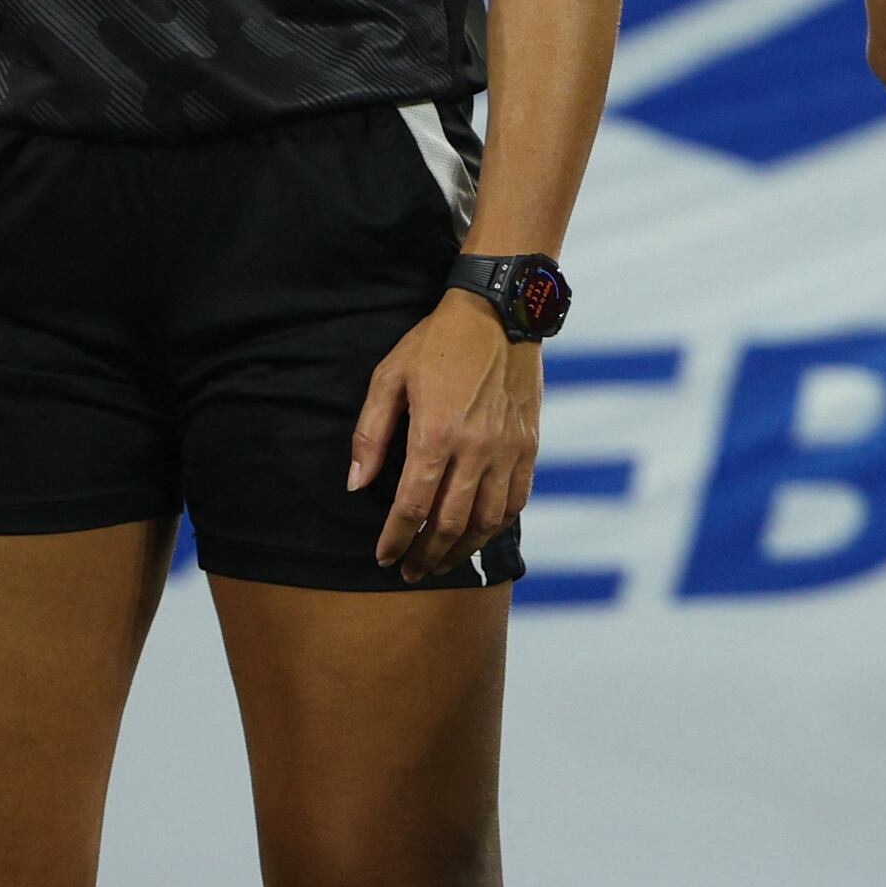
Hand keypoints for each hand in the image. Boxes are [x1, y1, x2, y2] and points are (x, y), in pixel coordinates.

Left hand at [353, 291, 538, 584]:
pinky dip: (497, 525)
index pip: (412, 506)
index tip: (383, 558)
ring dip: (462, 550)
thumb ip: (370, 434)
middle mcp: (476, 449)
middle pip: (450, 524)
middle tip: (409, 572)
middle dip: (426, 556)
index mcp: (436, 434)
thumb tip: (356, 483)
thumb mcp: (389, 378)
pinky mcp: (528, 446)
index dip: (395, 539)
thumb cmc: (436, 343)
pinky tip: (479, 533)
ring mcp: (507, 450)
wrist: (501, 314)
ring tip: (442, 561)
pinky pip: (516, 500)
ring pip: (487, 521)